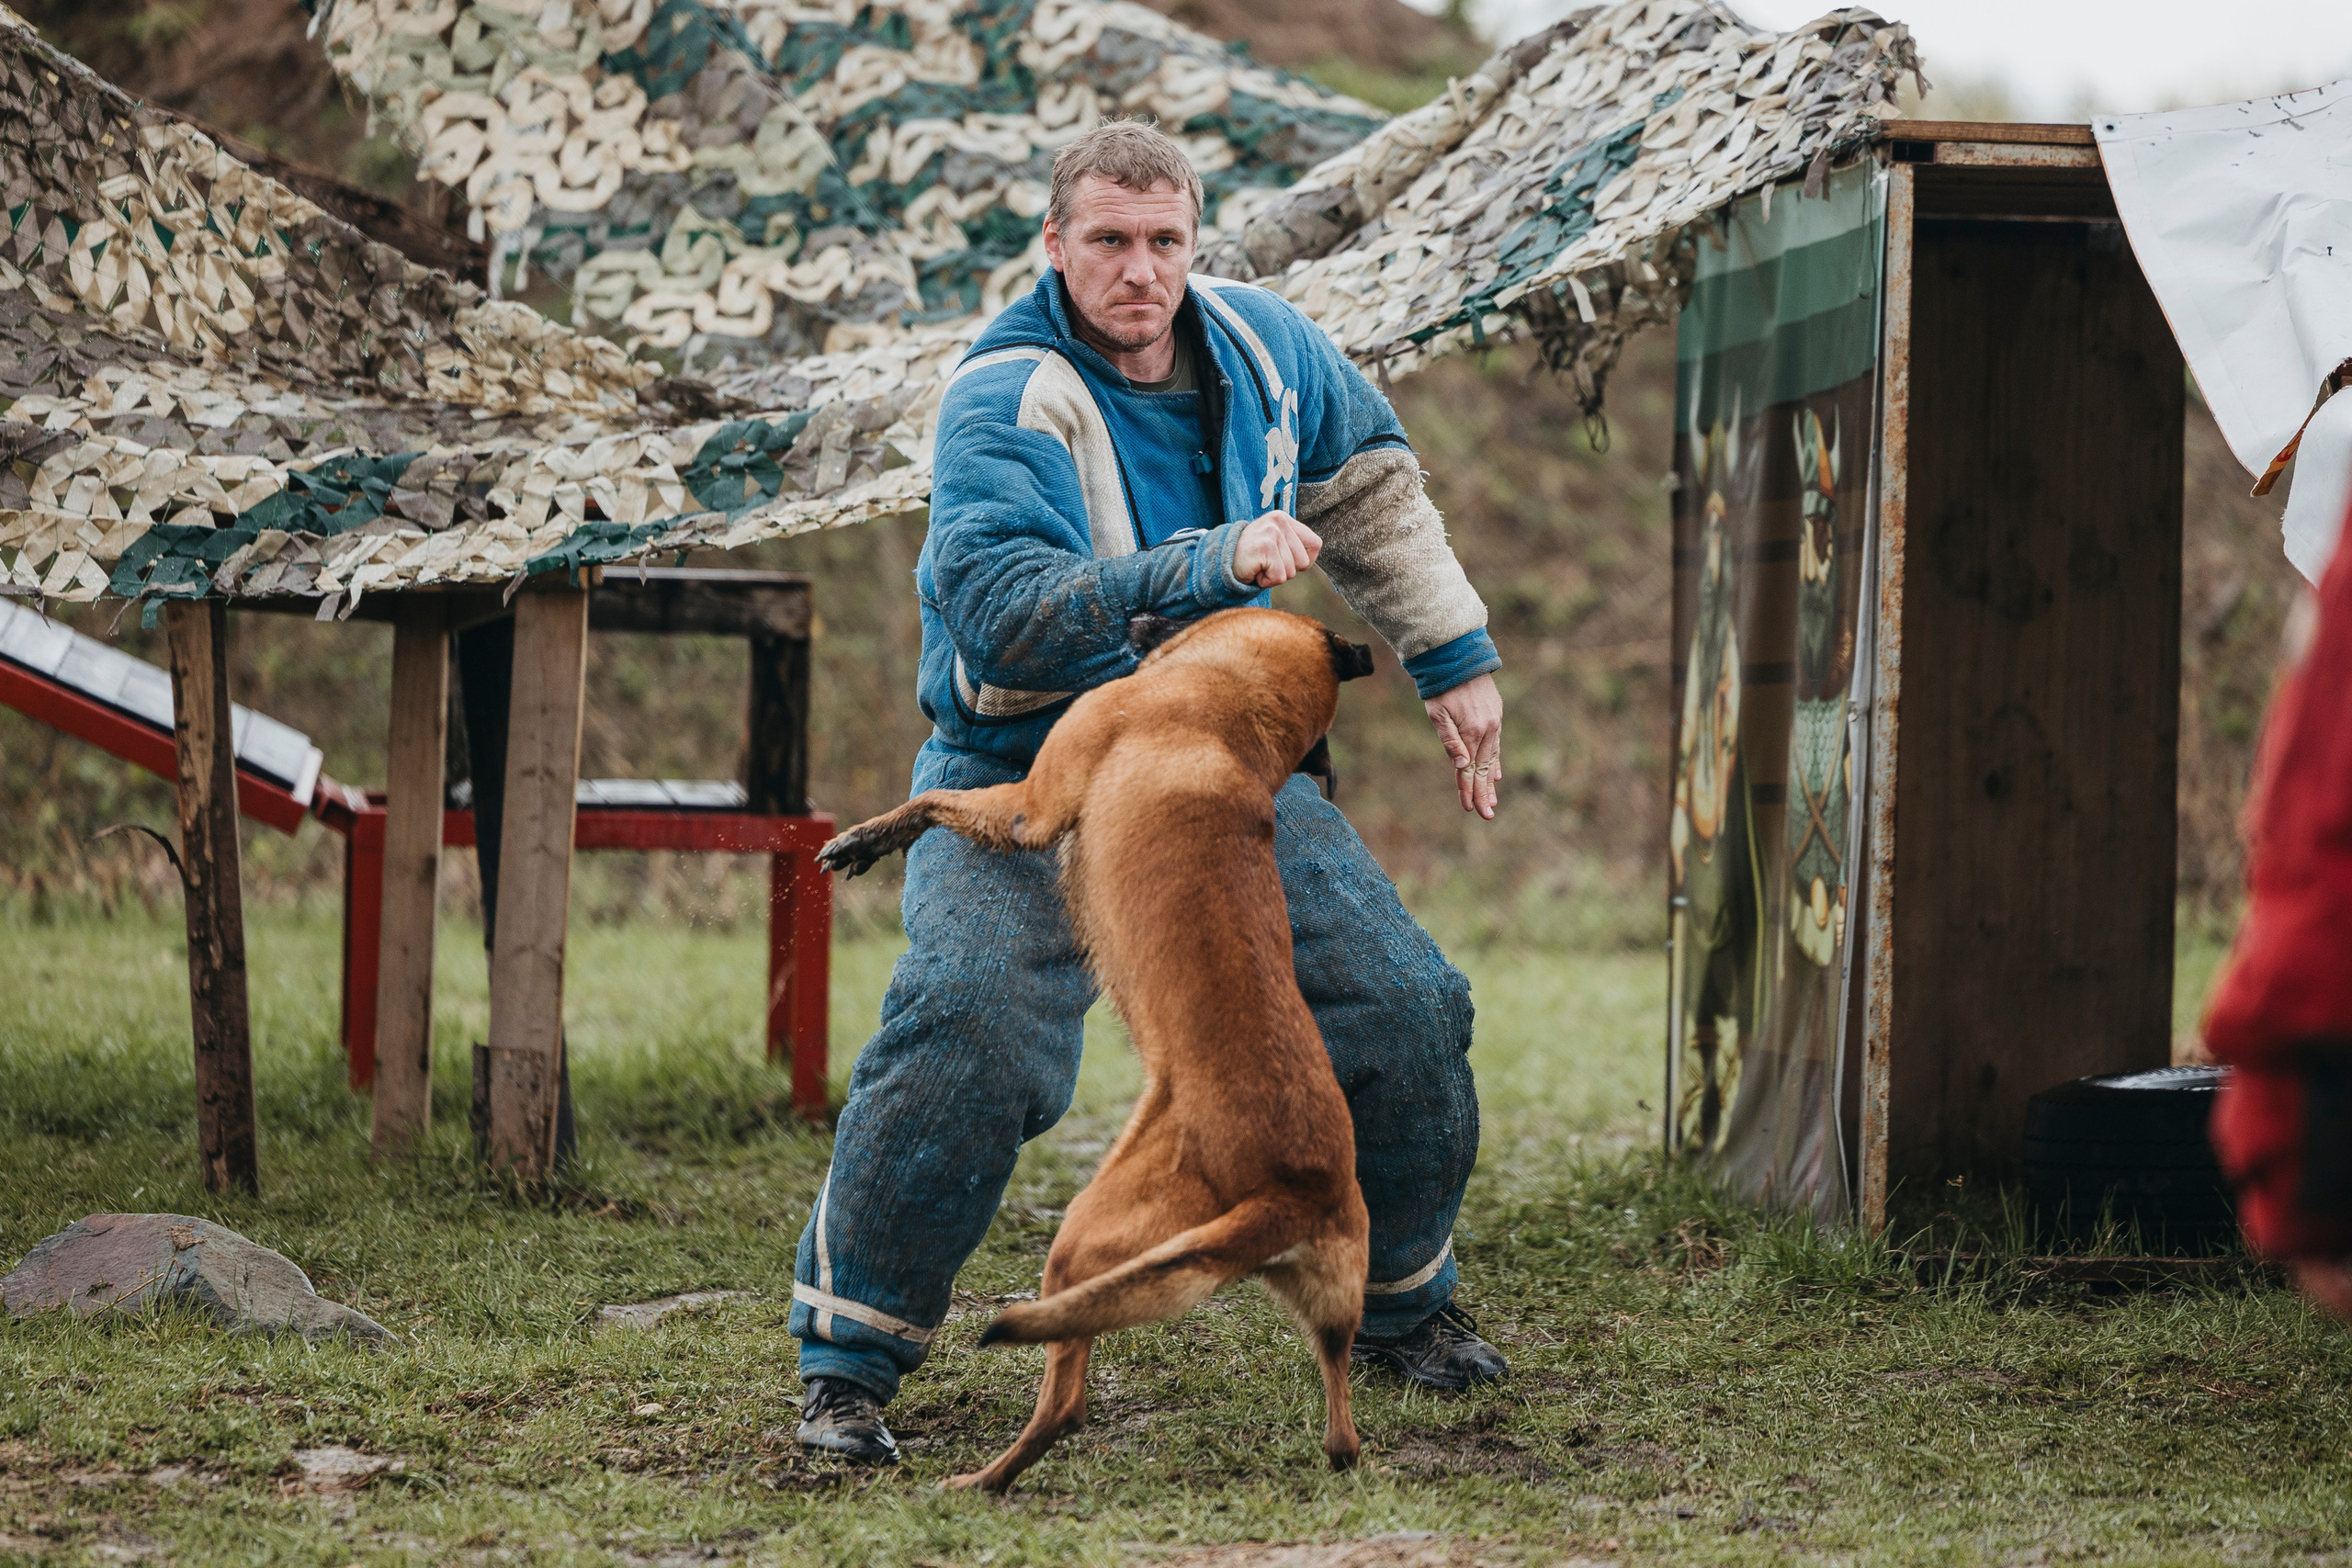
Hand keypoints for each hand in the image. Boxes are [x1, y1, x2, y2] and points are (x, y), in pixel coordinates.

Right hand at [1232, 511, 1320, 587]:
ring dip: (1274, 576)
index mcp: (1284, 519)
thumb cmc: (1251, 558)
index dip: (1303, 560)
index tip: (1282, 559)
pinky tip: (1254, 570)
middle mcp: (1279, 521)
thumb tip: (1311, 559)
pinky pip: (1279, 577)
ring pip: (1291, 571)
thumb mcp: (1276, 545)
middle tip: (1265, 563)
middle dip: (1286, 570)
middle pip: (1303, 562)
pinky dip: (1266, 581)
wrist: (1220, 562)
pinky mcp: (1265, 547)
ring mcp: (1272, 533)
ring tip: (1259, 565)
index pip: (1315, 544)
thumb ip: (1294, 547)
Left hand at [1426, 672, 1501, 818]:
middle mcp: (1487, 730)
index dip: (1467, 790)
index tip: (1470, 809)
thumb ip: (1450, 741)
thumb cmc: (1441, 687)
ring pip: (1492, 758)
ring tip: (1492, 800)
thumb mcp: (1438, 714)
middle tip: (1486, 815)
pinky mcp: (1495, 715)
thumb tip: (1462, 765)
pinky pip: (1497, 744)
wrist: (1459, 657)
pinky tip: (1496, 774)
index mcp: (1472, 732)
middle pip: (1483, 769)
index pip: (1468, 769)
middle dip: (1483, 793)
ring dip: (1490, 781)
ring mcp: (1493, 723)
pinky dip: (1495, 761)